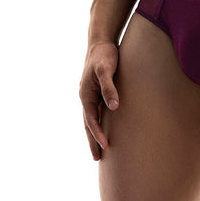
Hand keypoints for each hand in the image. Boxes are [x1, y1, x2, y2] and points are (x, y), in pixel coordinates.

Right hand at [80, 41, 119, 159]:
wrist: (101, 41)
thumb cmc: (104, 55)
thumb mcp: (106, 69)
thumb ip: (109, 87)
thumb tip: (113, 107)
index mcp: (86, 94)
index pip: (91, 119)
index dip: (97, 134)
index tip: (105, 146)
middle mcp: (86, 97)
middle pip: (88, 123)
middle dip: (92, 141)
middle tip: (96, 159)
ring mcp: (90, 95)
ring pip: (91, 119)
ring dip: (94, 134)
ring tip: (100, 149)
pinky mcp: (96, 91)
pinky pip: (96, 111)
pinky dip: (98, 123)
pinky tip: (105, 129)